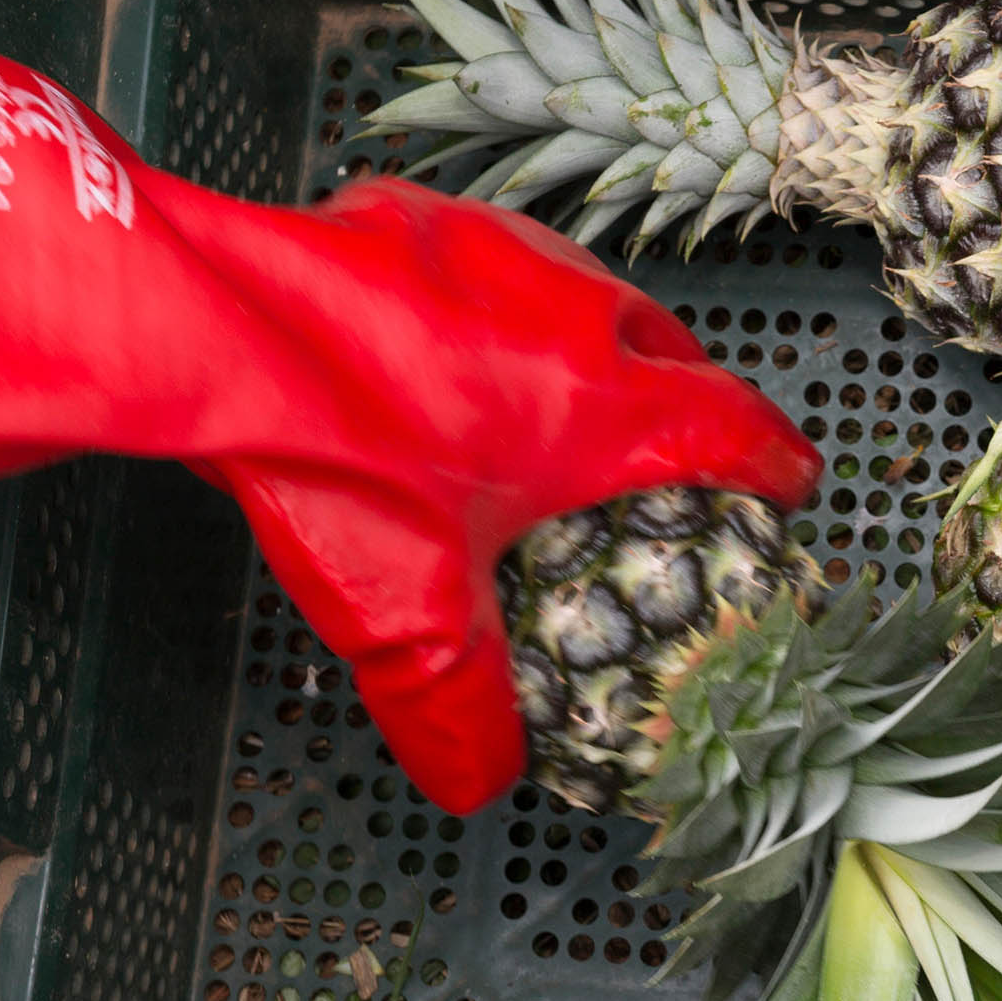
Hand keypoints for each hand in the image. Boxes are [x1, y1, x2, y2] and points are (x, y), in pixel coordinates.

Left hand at [0, 0, 817, 807]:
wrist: (208, 329)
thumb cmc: (330, 459)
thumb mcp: (404, 612)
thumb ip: (458, 707)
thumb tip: (488, 785)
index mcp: (604, 407)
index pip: (729, 427)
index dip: (770, 461)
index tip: (793, 480)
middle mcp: (575, 312)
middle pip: (670, 347)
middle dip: (692, 394)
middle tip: (687, 436)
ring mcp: (498, 249)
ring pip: (589, 288)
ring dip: (601, 335)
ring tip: (580, 380)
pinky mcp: (419, 215)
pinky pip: (492, 255)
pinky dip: (499, 295)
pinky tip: (453, 331)